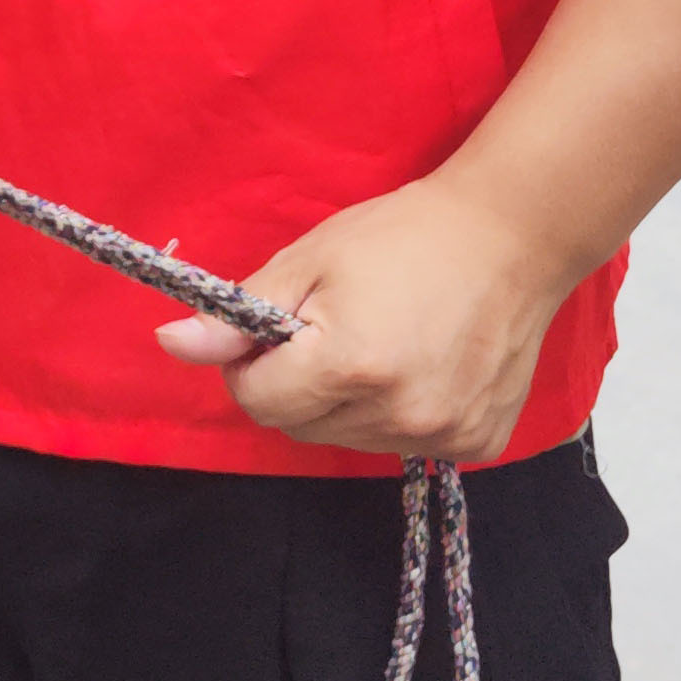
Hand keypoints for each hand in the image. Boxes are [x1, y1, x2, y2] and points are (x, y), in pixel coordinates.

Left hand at [156, 172, 578, 458]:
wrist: (510, 238)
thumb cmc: (402, 237)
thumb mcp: (307, 262)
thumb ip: (238, 316)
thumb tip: (170, 344)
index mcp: (349, 365)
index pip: (256, 401)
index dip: (248, 365)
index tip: (268, 333)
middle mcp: (399, 413)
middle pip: (298, 425)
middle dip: (291, 384)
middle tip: (322, 330)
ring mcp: (443, 434)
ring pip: (347, 438)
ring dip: (342, 402)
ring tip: (376, 341)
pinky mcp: (477, 442)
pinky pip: (404, 442)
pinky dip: (395, 412)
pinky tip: (418, 363)